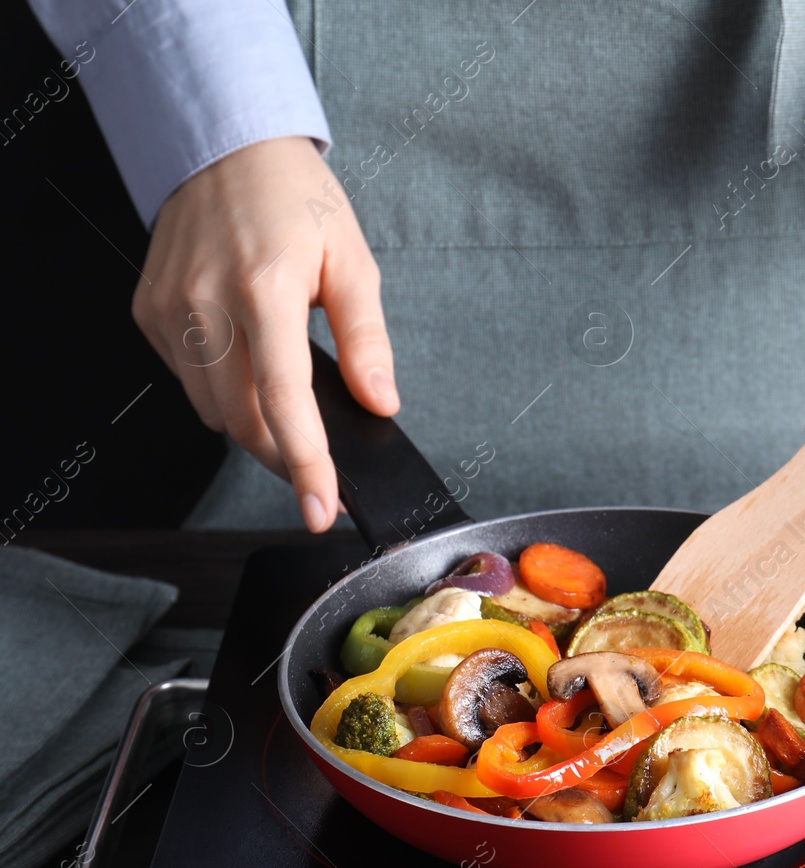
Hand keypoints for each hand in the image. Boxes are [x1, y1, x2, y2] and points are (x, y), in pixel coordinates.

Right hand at [132, 136, 395, 531]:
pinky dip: (223, 391)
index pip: (285, 400)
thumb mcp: (353, 260)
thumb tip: (380, 401)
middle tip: (323, 466)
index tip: (323, 508)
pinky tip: (247, 361)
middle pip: (245, 420)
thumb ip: (368, 338)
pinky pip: (189, 382)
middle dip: (287, 455)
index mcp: (265, 289)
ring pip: (213, 410)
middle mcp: (207, 302)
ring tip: (289, 403)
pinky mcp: (148, 312)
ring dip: (256, 424)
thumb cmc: (294, 200)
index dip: (306, 464)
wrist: (224, 148)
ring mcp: (170, 309)